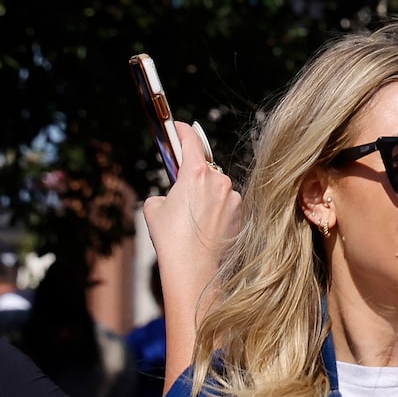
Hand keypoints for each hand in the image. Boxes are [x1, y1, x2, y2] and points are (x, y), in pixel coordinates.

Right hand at [144, 121, 240, 378]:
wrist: (194, 269)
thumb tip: (174, 194)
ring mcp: (234, 197)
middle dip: (193, 174)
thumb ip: (166, 191)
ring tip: (192, 218)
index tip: (178, 127)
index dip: (183, 131)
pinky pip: (228, 204)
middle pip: (205, 167)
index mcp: (196, 173)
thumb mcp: (154, 208)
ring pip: (218, 187)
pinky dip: (218, 209)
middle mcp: (220, 180)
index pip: (191, 140)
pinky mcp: (242, 213)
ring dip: (207, 194)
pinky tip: (206, 227)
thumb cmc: (170, 239)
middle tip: (181, 187)